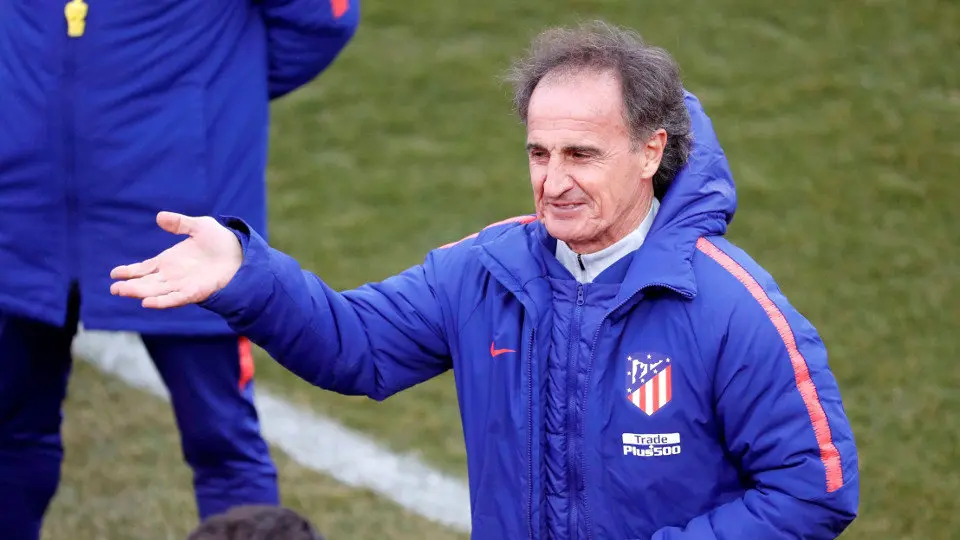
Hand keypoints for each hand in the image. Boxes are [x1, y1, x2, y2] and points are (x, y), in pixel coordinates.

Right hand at [110, 212, 242, 308]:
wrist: (242, 254)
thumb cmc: (221, 241)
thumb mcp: (199, 227)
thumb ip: (180, 223)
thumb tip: (160, 217)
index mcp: (170, 261)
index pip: (145, 268)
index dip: (130, 271)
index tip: (115, 274)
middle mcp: (173, 275)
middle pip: (147, 282)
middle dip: (130, 286)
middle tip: (114, 288)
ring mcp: (183, 285)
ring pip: (156, 291)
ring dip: (140, 293)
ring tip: (123, 292)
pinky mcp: (195, 292)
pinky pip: (175, 298)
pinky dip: (161, 301)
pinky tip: (147, 302)